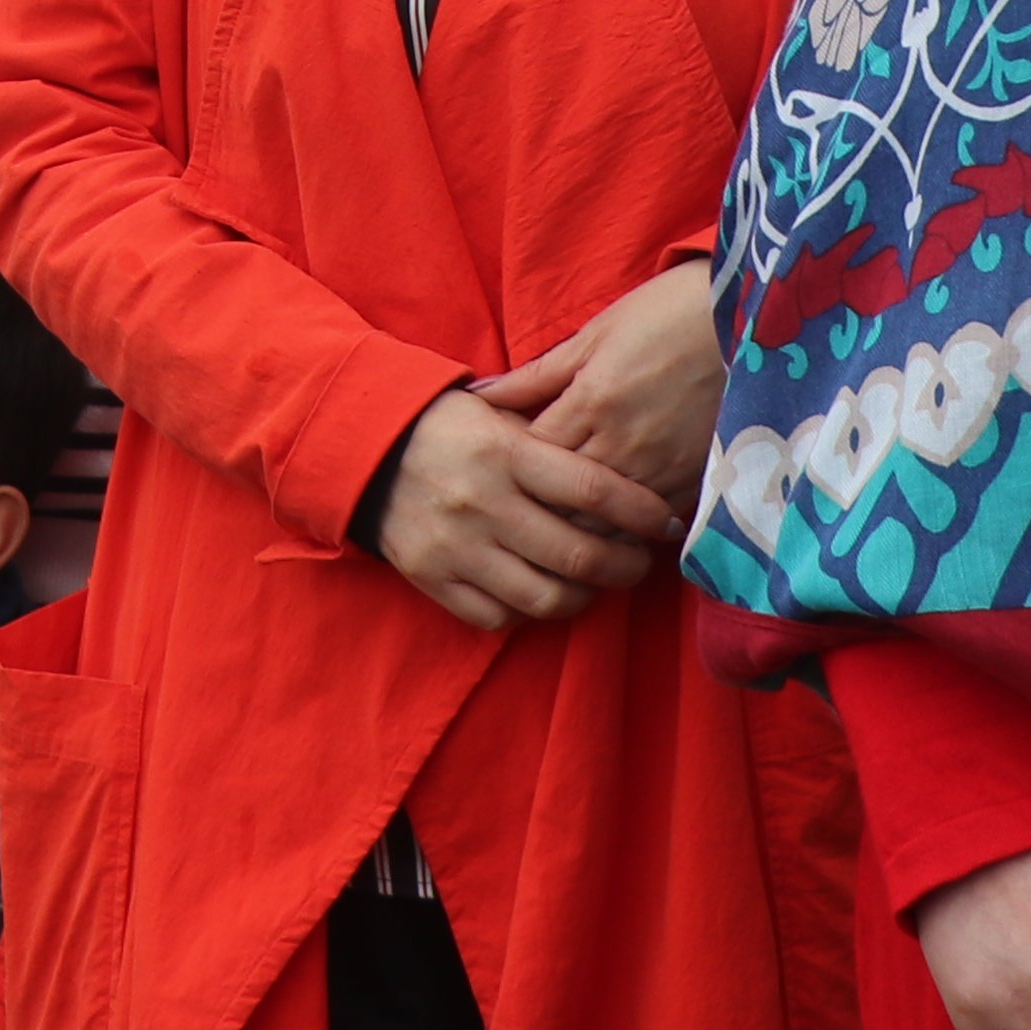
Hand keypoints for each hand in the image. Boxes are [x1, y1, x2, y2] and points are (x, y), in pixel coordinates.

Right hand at [364, 387, 676, 630]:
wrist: (365, 448)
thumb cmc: (449, 425)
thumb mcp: (499, 413)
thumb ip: (554, 438)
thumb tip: (627, 468)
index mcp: (504, 451)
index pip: (592, 490)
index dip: (641, 512)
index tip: (665, 522)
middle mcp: (483, 502)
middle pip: (578, 555)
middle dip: (625, 566)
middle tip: (640, 561)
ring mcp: (457, 547)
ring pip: (545, 597)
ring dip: (585, 596)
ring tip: (597, 582)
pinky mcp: (433, 579)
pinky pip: (499, 616)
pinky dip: (530, 610)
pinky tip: (543, 590)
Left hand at [480, 257, 724, 506]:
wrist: (747, 320)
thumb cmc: (665, 314)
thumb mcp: (595, 333)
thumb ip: (537, 374)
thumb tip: (481, 394)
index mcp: (590, 400)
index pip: (532, 455)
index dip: (511, 465)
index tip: (499, 469)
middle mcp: (622, 442)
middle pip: (562, 499)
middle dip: (539, 506)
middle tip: (521, 508)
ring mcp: (661, 466)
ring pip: (604, 522)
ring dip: (580, 527)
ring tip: (561, 526)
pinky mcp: (694, 479)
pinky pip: (649, 522)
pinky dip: (625, 527)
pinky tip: (612, 524)